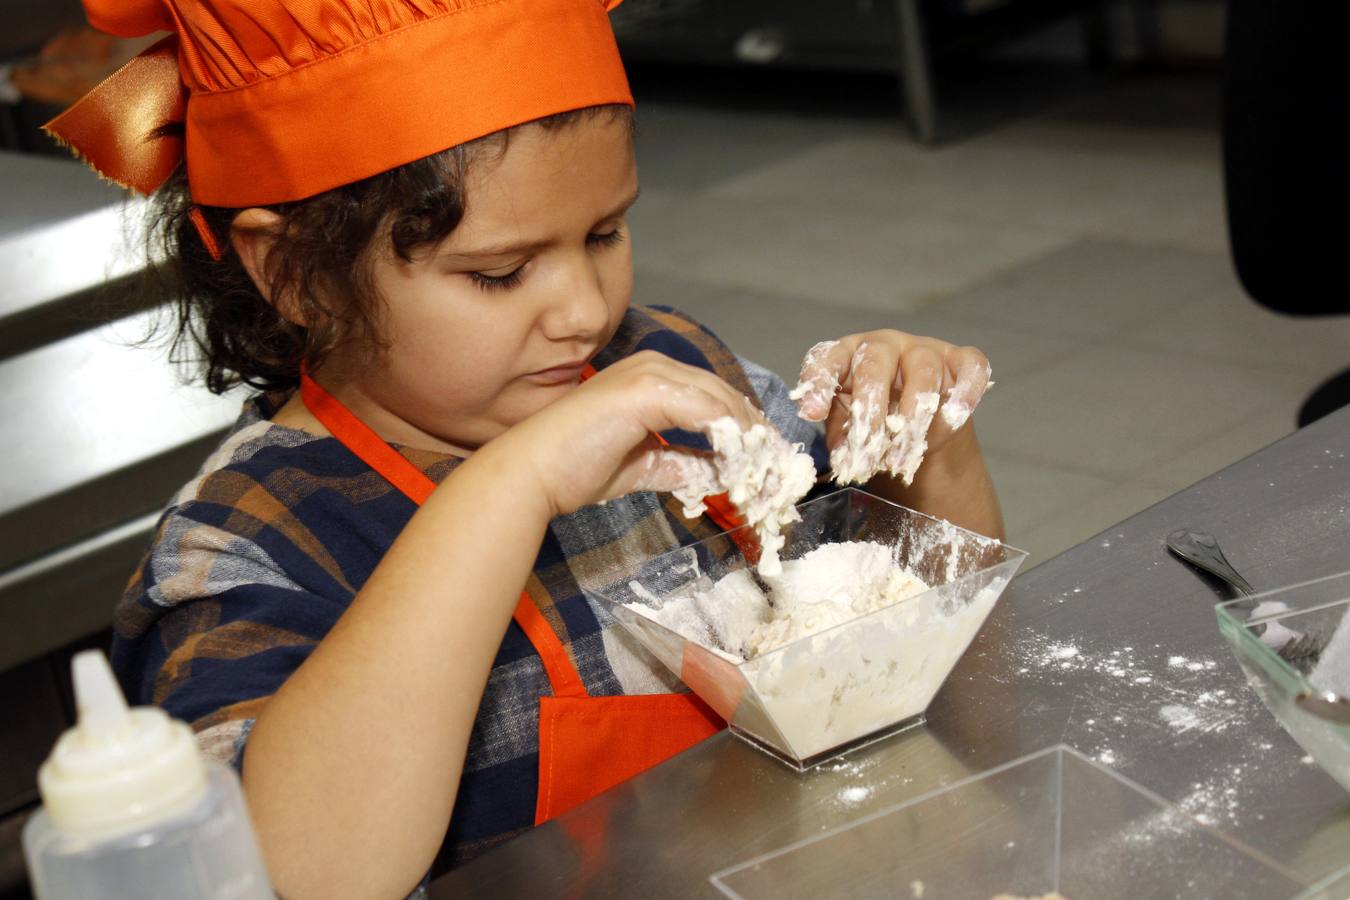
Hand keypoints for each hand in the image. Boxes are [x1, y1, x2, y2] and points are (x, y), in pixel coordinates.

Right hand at [494, 351, 764, 517]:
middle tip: (780, 472)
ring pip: (722, 403)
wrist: (532, 472)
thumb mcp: (644, 466)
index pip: (716, 399)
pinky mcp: (645, 390)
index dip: (748, 431)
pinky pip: (704, 413)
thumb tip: (721, 477)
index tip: (769, 463)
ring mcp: (650, 374)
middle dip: (758, 436)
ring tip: (765, 475)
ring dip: (749, 441)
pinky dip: (728, 440)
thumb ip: (682, 465)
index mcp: (653, 377)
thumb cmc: (575, 468)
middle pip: (727, 397)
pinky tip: (739, 467)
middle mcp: (655, 366)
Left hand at [791, 331, 991, 484]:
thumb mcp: (849, 427)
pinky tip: (955, 415)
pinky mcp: (961, 360)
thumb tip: (843, 456)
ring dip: (913, 418)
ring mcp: (925, 349)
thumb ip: (842, 436)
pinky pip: (970, 367)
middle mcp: (884, 345)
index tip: (812, 413)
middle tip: (867, 448)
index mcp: (847, 355)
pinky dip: (966, 390)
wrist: (918, 424)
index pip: (827, 358)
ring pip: (922, 373)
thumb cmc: (874, 420)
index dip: (818, 383)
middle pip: (875, 366)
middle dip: (871, 411)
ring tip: (903, 456)